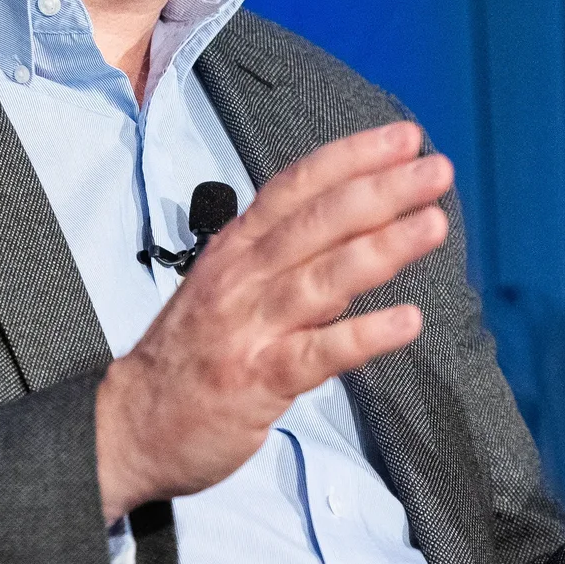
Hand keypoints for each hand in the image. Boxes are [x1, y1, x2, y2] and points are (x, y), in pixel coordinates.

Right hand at [94, 122, 449, 519]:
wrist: (129, 425)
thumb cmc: (189, 353)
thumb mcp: (225, 282)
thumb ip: (281, 250)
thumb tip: (355, 216)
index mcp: (237, 248)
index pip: (297, 186)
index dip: (352, 157)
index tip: (404, 138)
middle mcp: (242, 278)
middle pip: (317, 222)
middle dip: (380, 189)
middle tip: (434, 170)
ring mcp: (249, 328)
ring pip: (322, 277)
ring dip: (382, 247)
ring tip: (432, 224)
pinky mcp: (257, 380)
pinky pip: (318, 353)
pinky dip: (364, 335)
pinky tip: (408, 321)